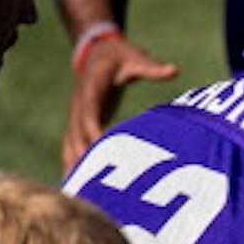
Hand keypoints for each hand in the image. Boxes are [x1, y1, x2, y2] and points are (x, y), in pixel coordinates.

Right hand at [62, 34, 178, 171]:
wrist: (98, 52)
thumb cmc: (121, 56)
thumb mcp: (136, 58)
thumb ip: (152, 67)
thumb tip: (174, 70)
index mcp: (91, 89)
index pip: (89, 113)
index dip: (92, 131)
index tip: (100, 149)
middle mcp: (79, 104)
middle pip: (76, 133)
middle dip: (82, 155)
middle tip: (89, 180)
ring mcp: (76, 114)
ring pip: (70, 142)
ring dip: (73, 164)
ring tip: (76, 190)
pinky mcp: (80, 122)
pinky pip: (72, 143)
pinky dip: (72, 161)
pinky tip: (74, 182)